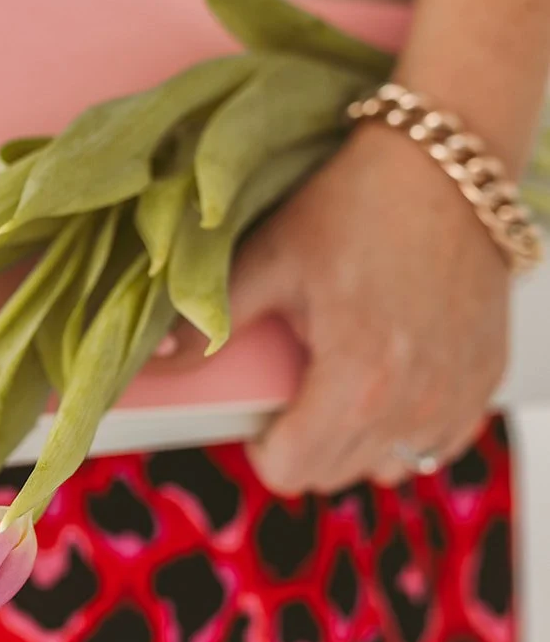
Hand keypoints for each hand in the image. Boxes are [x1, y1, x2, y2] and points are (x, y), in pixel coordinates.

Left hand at [228, 122, 510, 494]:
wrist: (445, 167)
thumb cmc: (360, 205)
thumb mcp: (271, 258)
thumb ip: (209, 321)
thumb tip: (156, 358)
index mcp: (355, 381)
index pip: (292, 470)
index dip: (263, 446)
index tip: (263, 417)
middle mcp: (412, 403)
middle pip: (335, 474)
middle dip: (304, 443)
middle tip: (299, 388)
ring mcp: (455, 396)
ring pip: (387, 465)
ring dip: (357, 441)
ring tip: (344, 384)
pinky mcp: (484, 379)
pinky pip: (436, 442)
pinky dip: (407, 427)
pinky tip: (392, 382)